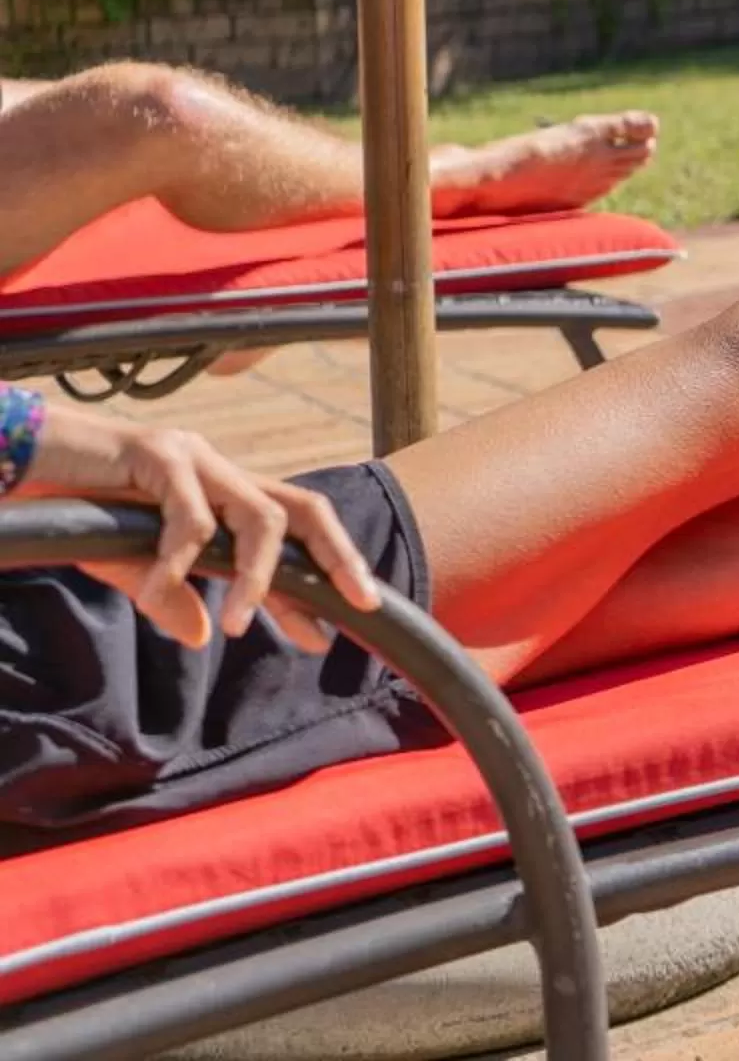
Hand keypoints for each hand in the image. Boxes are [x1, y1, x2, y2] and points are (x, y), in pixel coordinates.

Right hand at [19, 403, 383, 651]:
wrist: (18, 456)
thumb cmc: (72, 506)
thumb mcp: (126, 563)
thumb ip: (167, 594)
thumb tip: (201, 635)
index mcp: (219, 492)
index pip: (290, 534)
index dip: (317, 579)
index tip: (328, 634)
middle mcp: (219, 470)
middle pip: (303, 508)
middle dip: (338, 556)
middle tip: (355, 604)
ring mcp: (194, 457)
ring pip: (259, 516)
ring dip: (256, 577)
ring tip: (240, 626)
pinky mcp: (158, 453)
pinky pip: (188, 517)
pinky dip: (177, 563)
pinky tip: (155, 594)